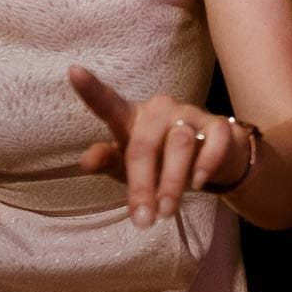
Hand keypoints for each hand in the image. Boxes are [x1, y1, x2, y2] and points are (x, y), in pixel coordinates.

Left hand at [68, 66, 245, 227]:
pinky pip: (213, 142)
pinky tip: (199, 183)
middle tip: (143, 219)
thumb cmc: (161, 161)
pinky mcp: (218, 126)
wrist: (214, 161)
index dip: (92, 90)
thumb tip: (86, 161)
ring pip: (179, 145)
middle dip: (142, 184)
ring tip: (166, 212)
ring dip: (171, 183)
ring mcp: (190, 115)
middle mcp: (160, 110)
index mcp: (132, 118)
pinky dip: (206, 164)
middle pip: (145, 143)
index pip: (108, 104)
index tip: (73, 72)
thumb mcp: (130, 166)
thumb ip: (109, 162)